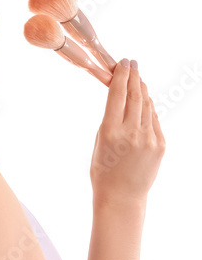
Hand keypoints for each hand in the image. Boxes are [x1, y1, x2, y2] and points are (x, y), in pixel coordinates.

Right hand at [90, 59, 164, 203]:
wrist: (122, 195)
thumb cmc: (103, 170)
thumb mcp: (99, 141)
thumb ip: (110, 119)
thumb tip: (121, 97)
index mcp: (110, 131)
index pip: (118, 95)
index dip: (121, 76)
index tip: (122, 63)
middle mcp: (131, 132)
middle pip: (135, 95)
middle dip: (134, 77)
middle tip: (132, 63)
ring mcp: (149, 138)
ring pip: (147, 105)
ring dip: (142, 90)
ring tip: (137, 80)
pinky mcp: (160, 144)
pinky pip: (153, 120)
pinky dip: (148, 109)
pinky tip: (143, 102)